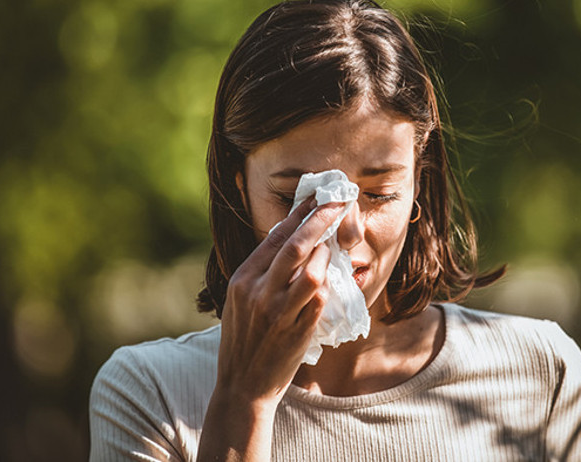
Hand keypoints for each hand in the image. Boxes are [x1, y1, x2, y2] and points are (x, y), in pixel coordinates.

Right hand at [198, 199, 344, 461]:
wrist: (243, 385)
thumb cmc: (245, 339)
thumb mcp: (240, 300)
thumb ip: (262, 272)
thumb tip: (290, 239)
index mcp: (242, 278)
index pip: (275, 236)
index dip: (299, 213)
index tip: (317, 196)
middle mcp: (257, 290)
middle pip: (296, 244)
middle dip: (322, 218)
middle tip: (339, 201)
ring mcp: (278, 309)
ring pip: (311, 269)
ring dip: (327, 252)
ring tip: (333, 246)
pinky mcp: (297, 327)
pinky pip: (319, 296)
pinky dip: (328, 282)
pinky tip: (331, 277)